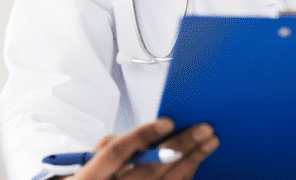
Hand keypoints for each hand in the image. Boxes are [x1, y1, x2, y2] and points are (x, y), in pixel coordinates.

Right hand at [69, 118, 218, 179]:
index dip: (142, 136)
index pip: (117, 153)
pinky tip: (196, 160)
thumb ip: (107, 147)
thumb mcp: (86, 162)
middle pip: (151, 169)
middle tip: (202, 129)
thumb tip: (141, 135)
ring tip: (208, 142)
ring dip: (192, 160)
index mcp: (91, 176)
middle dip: (180, 146)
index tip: (167, 121)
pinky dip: (187, 174)